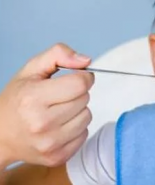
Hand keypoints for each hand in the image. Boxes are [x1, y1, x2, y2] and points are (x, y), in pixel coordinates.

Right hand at [0, 43, 93, 169]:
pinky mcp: (57, 157)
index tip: (77, 78)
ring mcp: (50, 144)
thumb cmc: (17, 99)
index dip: (83, 77)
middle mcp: (41, 123)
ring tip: (59, 111)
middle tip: (59, 97)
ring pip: (87, 117)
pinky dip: (76, 128)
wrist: (0, 136)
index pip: (80, 84)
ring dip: (78, 111)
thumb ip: (59, 55)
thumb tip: (86, 61)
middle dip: (77, 94)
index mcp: (33, 98)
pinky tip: (59, 126)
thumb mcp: (32, 70)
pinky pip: (84, 134)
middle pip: (85, 100)